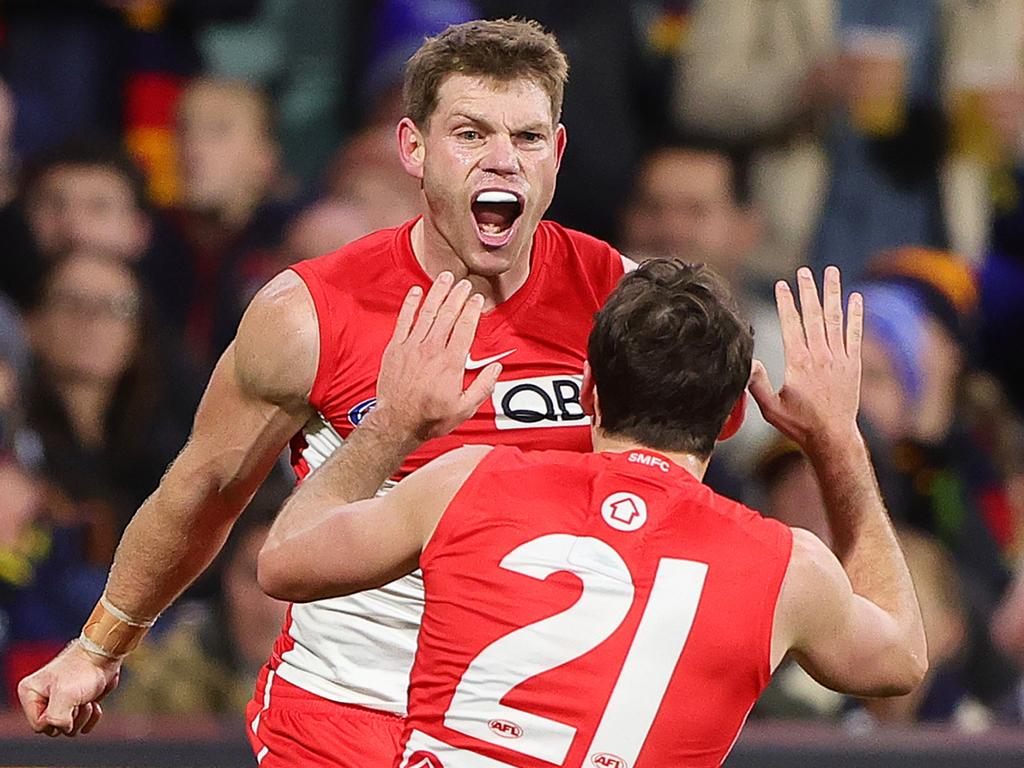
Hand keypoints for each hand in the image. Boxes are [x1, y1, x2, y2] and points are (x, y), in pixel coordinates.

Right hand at [18, 641, 120, 736]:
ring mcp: (60, 701)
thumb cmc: (84, 669)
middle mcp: (41, 697)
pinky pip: (81, 724)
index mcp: (30, 693)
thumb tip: (63, 727)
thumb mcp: (65, 696)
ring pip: (68, 728)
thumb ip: (56, 718)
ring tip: (87, 698)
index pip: (39, 726)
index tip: (67, 703)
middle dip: (71, 719)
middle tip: (78, 700)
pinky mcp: (76, 702)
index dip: (56, 720)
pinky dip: (91, 717)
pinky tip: (95, 705)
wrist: (105, 654)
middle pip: (53, 729)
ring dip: (82, 716)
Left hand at [369, 272, 501, 441]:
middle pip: (448, 314)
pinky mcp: (395, 348)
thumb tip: (496, 368)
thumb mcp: (464, 408)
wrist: (397, 422)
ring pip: (427, 312)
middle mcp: (431, 350)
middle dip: (458, 296)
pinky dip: (410, 304)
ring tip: (446, 278)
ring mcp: (411, 347)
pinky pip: (403, 320)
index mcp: (451, 363)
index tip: (477, 299)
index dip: (472, 310)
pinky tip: (416, 291)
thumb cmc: (430, 418)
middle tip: (465, 283)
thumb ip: (483, 386)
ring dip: (438, 293)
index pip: (465, 327)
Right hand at [748, 266, 862, 454]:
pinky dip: (856, 315)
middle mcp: (820, 356)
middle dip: (808, 290)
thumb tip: (749, 362)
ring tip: (831, 273)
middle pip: (813, 315)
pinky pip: (855, 334)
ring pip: (834, 319)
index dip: (786, 302)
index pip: (791, 324)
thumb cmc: (798, 424)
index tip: (782, 284)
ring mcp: (839, 358)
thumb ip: (757, 384)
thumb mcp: (770, 408)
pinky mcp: (852, 364)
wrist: (832, 437)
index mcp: (798, 363)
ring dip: (832, 294)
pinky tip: (856, 297)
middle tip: (805, 271)